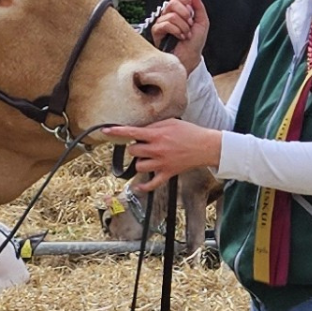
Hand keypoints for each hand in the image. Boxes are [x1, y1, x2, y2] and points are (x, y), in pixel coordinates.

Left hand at [104, 118, 221, 192]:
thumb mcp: (170, 123)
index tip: (105, 130)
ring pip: (139, 166)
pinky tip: (138, 187)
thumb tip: (139, 130)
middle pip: (133, 151)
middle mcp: (157, 150)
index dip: (117, 132)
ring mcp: (161, 164)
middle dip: (135, 147)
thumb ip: (153, 126)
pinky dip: (144, 187)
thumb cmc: (189, 132)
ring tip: (148, 158)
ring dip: (140, 162)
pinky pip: (152, 184)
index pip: (131, 133)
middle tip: (144, 145)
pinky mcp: (167, 173)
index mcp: (157, 135)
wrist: (206, 146)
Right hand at [149, 0, 209, 73]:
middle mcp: (169, 14)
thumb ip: (198, 6)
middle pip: (172, 3)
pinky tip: (180, 37)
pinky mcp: (156, 32)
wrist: (190, 57)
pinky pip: (165, 24)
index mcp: (180, 10)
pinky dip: (176, 31)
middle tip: (190, 24)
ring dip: (183, 26)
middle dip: (185, 14)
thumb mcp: (202, 22)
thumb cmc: (195, 43)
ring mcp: (161, 23)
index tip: (190, 8)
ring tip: (186, 34)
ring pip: (171, 16)